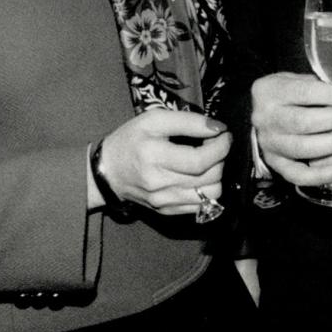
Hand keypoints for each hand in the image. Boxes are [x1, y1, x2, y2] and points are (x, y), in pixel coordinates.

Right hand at [95, 108, 232, 216]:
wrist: (107, 171)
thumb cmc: (131, 140)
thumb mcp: (154, 120)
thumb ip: (188, 121)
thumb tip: (218, 128)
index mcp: (154, 157)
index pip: (201, 160)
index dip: (221, 147)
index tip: (224, 134)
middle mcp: (160, 184)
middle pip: (210, 177)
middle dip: (221, 157)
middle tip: (214, 144)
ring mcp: (164, 202)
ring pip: (212, 193)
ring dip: (217, 174)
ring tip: (206, 161)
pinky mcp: (167, 211)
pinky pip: (202, 205)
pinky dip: (207, 189)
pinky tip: (198, 175)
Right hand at [251, 72, 331, 187]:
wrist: (266, 117)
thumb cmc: (292, 95)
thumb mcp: (302, 81)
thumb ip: (325, 88)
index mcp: (270, 91)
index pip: (303, 92)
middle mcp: (265, 118)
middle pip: (303, 122)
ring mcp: (269, 144)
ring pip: (302, 148)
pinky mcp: (276, 164)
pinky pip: (298, 175)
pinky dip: (321, 175)